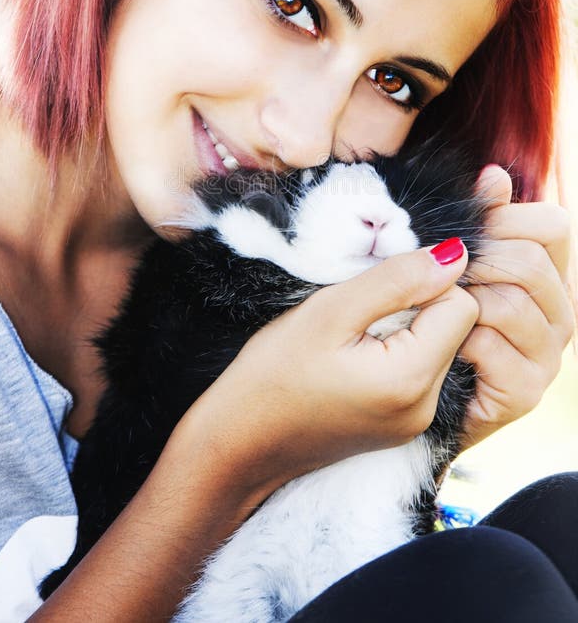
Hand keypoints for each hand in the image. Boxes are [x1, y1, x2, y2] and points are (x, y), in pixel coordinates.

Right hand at [179, 242, 477, 500]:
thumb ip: (397, 280)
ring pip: (436, 346)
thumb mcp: (329, 310)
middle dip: (413, 306)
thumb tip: (454, 254)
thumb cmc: (270, 374)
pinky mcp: (400, 428)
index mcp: (411, 380)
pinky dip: (393, 353)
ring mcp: (414, 423)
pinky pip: (418, 371)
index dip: (421, 283)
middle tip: (356, 315)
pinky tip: (351, 359)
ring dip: (402, 328)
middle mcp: (425, 409)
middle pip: (453, 328)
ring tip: (350, 339)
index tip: (373, 292)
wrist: (237, 444)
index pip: (461, 305)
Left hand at [460, 165, 574, 449]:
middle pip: (531, 261)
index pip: (552, 225)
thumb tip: (493, 174)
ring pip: (510, 303)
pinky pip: (491, 346)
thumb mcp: (451, 261)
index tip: (464, 229)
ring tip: (438, 311)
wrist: (408, 394)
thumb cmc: (432, 314)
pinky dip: (458, 341)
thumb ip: (478, 218)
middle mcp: (559, 311)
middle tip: (441, 276)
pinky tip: (444, 347)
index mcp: (548, 273)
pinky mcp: (525, 392)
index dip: (504, 218)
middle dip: (477, 262)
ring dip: (463, 303)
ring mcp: (547, 354)